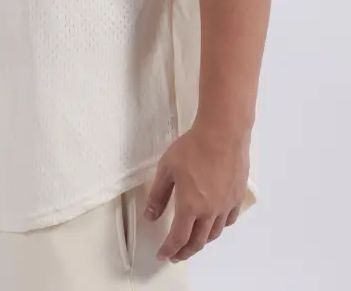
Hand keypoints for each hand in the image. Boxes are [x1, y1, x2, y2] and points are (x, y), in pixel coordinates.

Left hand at [144, 121, 249, 262]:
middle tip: (177, 254)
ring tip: (193, 241)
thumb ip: (158, 195)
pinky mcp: (237, 196)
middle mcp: (210, 211)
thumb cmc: (192, 148)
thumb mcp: (167, 169)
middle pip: (197, 241)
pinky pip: (229, 219)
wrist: (222, 134)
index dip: (169, 249)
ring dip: (202, 241)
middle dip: (185, 251)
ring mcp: (226, 205)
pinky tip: (215, 223)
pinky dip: (219, 227)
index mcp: (190, 206)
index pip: (178, 237)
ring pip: (214, 233)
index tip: (163, 255)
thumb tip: (151, 215)